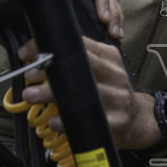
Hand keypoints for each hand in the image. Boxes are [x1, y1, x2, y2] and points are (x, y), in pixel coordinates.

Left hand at [17, 37, 160, 150]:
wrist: (138, 119)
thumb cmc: (112, 93)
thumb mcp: (102, 69)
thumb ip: (76, 61)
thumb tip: (35, 57)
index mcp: (109, 58)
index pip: (79, 44)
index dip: (50, 48)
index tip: (28, 54)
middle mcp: (114, 75)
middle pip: (80, 67)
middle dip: (51, 70)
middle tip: (30, 75)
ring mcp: (117, 99)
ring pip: (82, 94)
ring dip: (52, 94)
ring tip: (32, 95)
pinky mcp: (116, 122)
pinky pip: (89, 119)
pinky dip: (67, 121)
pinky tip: (54, 121)